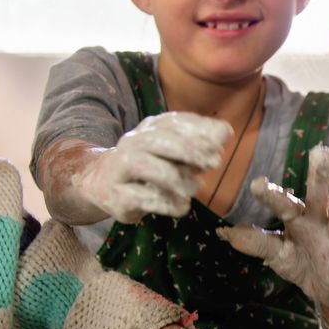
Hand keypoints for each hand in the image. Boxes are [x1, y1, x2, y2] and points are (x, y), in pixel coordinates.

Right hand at [72, 112, 230, 223]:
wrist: (102, 182)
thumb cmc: (151, 165)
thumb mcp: (175, 151)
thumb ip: (201, 142)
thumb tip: (226, 132)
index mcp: (150, 128)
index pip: (176, 122)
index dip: (201, 130)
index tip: (222, 142)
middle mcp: (133, 142)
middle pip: (163, 141)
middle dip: (192, 151)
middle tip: (214, 163)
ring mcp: (121, 168)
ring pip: (151, 168)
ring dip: (179, 179)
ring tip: (195, 188)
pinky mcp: (116, 195)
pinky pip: (144, 198)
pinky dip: (169, 204)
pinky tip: (182, 206)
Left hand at [217, 146, 328, 310]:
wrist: (324, 287)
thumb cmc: (299, 262)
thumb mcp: (276, 253)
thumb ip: (256, 242)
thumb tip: (223, 232)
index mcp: (297, 217)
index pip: (283, 203)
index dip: (271, 194)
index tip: (256, 184)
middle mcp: (318, 221)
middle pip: (318, 196)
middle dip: (320, 176)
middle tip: (322, 152)